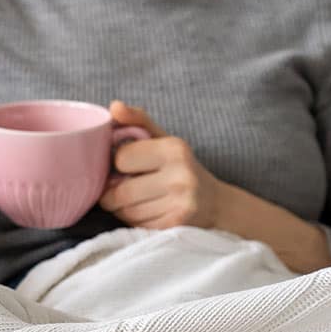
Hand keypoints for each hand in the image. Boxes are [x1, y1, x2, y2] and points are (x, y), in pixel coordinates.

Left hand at [98, 101, 230, 230]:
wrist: (216, 203)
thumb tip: (114, 106)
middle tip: (123, 188)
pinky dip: (136, 221)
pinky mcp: (177, 225)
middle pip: (119, 192)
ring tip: (138, 200)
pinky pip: (138, 225)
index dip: (119, 163)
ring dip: (123, 209)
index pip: (121, 158)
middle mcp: (180, 175)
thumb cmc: (180, 167)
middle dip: (114, 193)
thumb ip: (137, 120)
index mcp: (174, 149)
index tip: (128, 165)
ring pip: (126, 212)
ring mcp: (181, 203)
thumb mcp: (163, 139)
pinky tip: (149, 211)